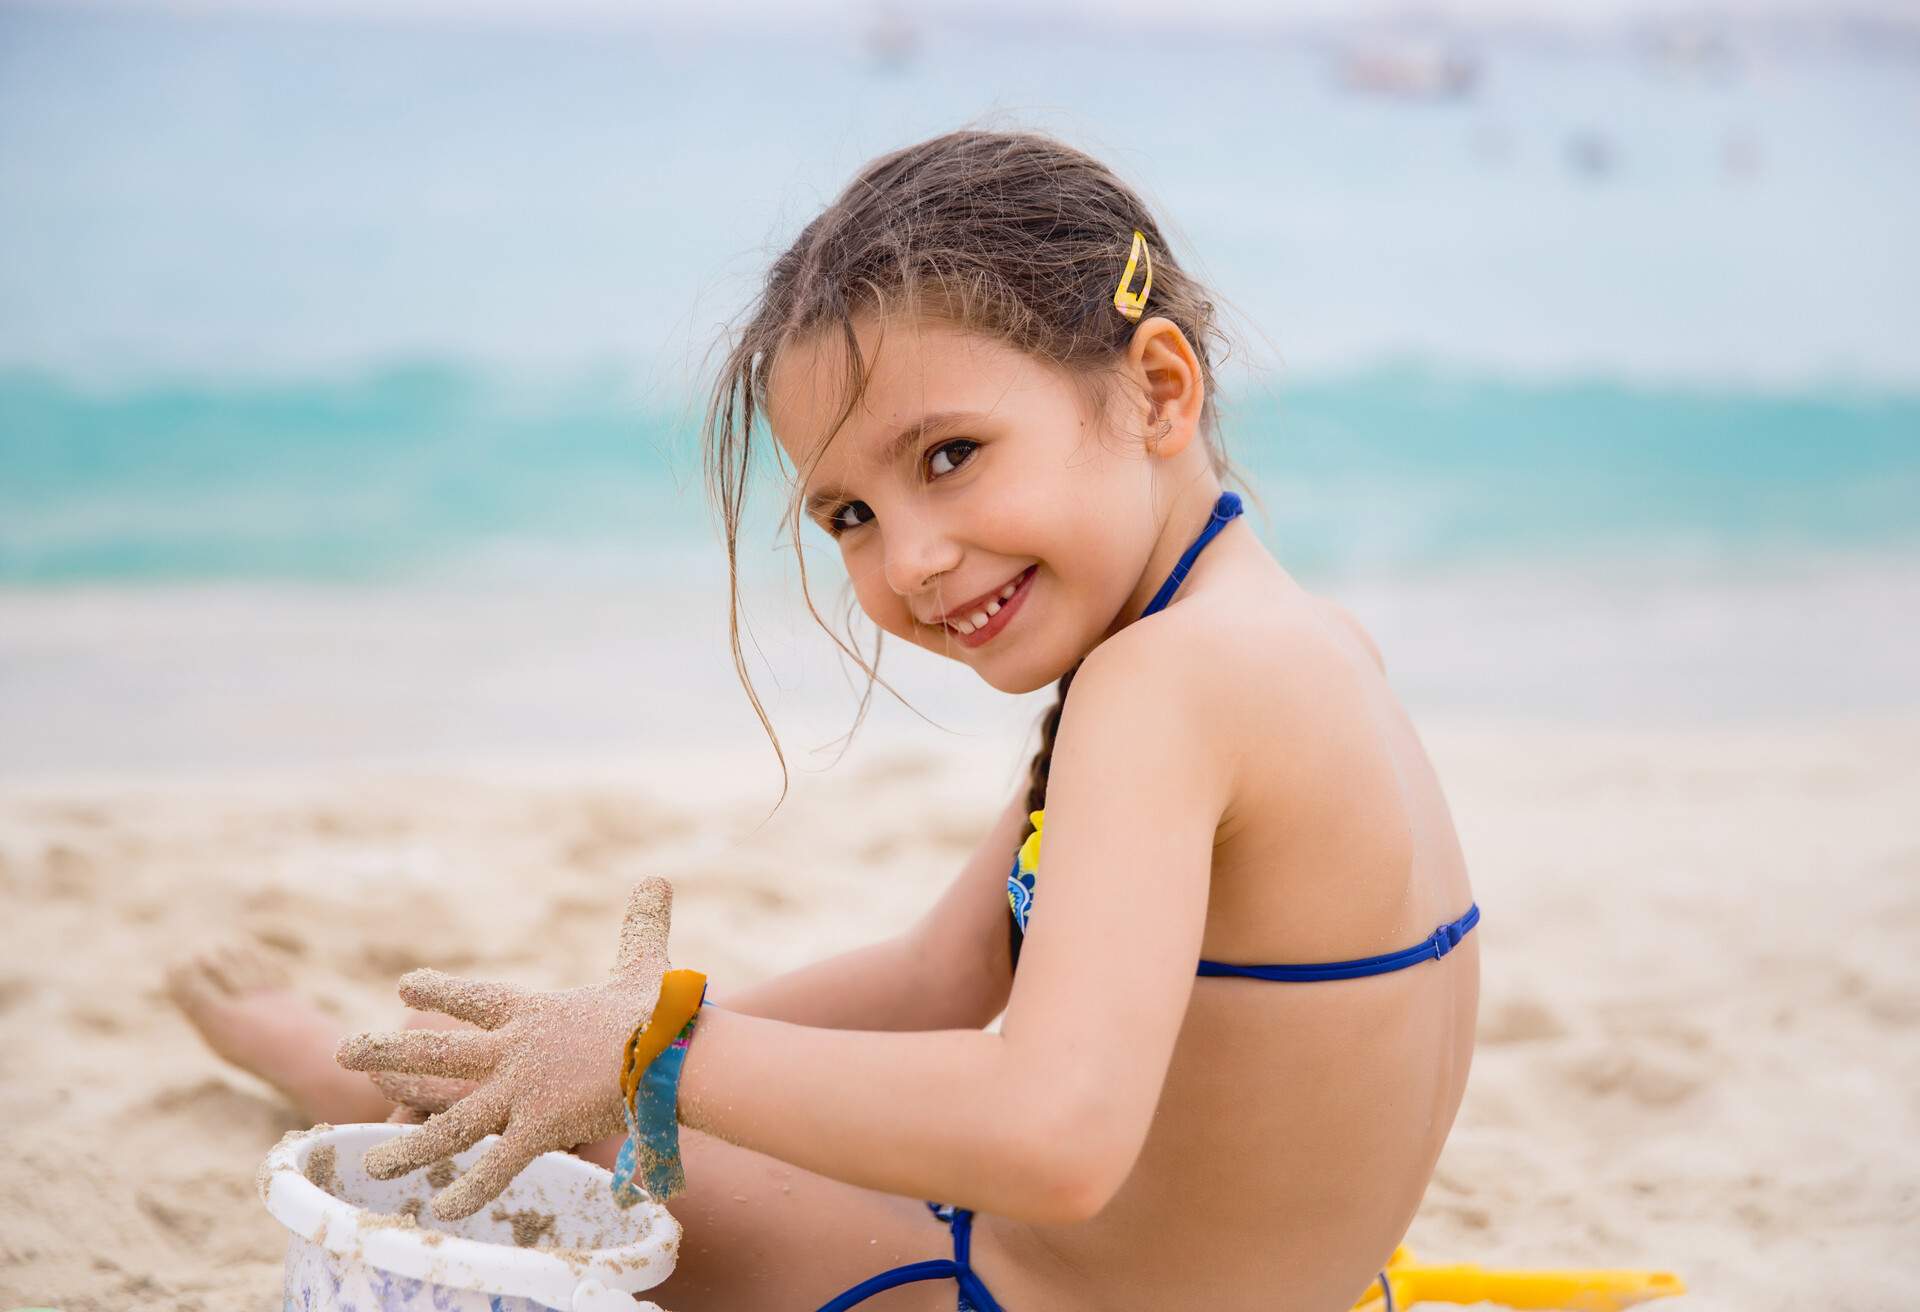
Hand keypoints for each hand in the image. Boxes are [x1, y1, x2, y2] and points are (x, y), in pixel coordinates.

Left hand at [336, 877, 674, 1219]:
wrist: (668, 1050)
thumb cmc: (658, 1008)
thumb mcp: (642, 962)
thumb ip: (642, 925)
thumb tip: (658, 878)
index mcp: (533, 1013)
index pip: (476, 999)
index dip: (439, 992)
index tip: (403, 986)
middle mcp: (513, 1052)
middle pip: (438, 1053)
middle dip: (387, 1052)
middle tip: (344, 1049)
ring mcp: (519, 1093)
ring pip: (452, 1124)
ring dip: (410, 1148)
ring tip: (372, 1166)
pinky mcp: (537, 1129)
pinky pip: (497, 1167)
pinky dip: (471, 1191)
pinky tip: (442, 1211)